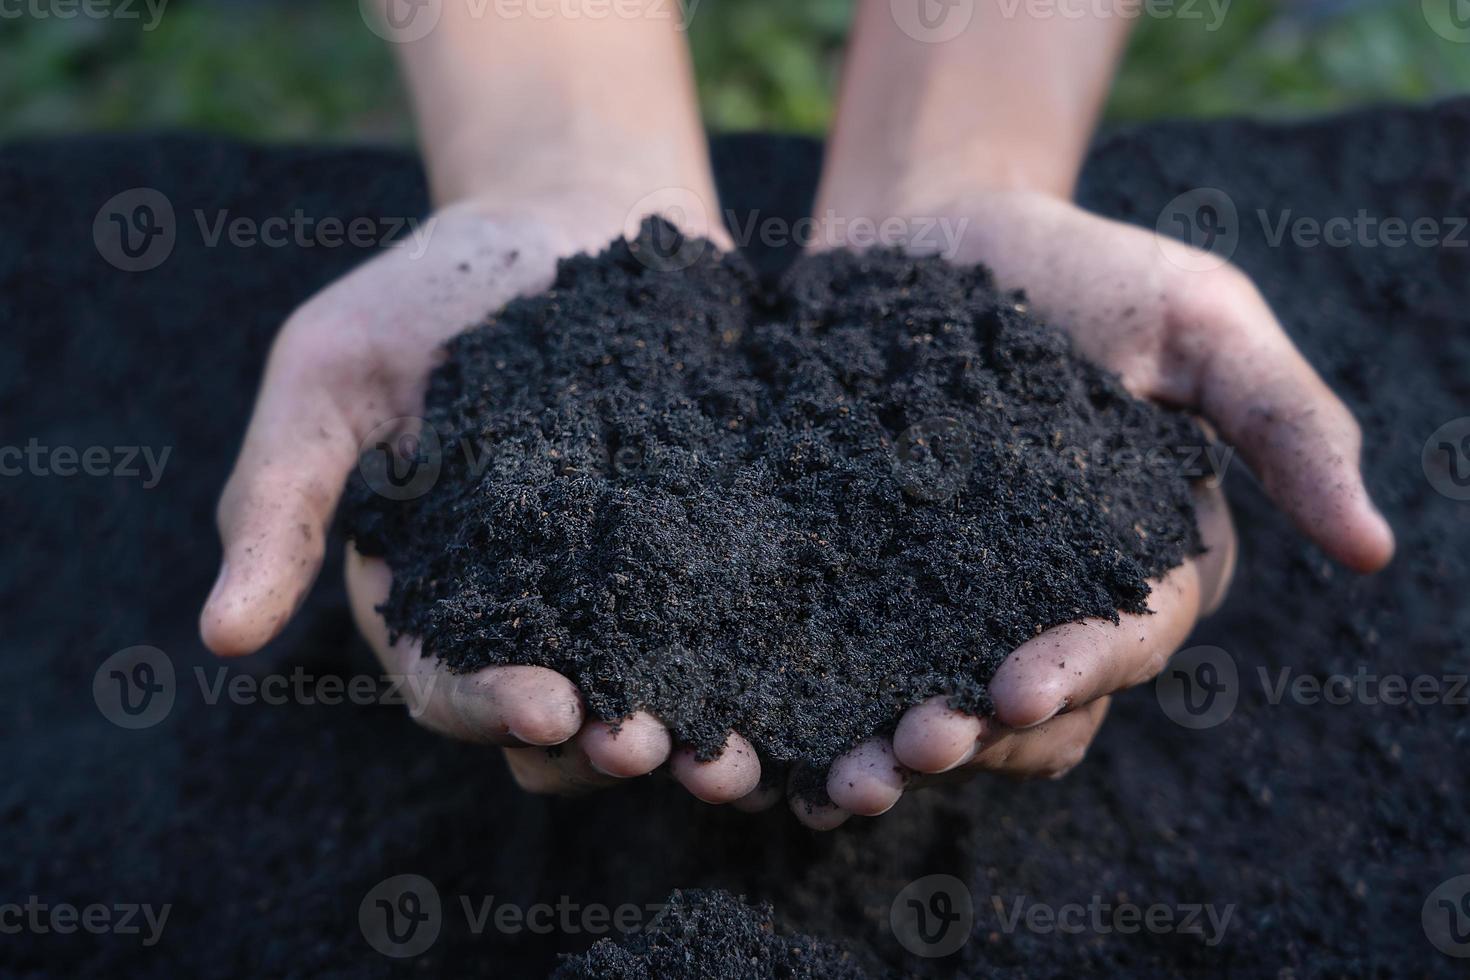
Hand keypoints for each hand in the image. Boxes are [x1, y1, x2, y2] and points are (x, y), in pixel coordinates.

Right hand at [200, 193, 763, 805]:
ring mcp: (626, 583)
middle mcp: (532, 612)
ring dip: (691, 731)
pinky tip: (802, 669)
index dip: (491, 709)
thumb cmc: (428, 289)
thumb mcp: (329, 373)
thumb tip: (219, 637)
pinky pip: (733, 619)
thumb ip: (279, 497)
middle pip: (562, 721)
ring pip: (654, 692)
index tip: (549, 707)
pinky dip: (759, 656)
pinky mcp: (706, 543)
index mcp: (432, 593)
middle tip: (657, 747)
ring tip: (736, 749)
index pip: (450, 687)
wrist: (565, 214)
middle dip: (604, 746)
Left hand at [795, 189, 1392, 828]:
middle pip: (1028, 710)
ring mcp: (951, 603)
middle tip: (910, 747)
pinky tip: (772, 754)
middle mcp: (1051, 604)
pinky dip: (820, 718)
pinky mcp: (862, 587)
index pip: (1126, 643)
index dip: (1077, 672)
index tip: (1015, 688)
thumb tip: (1376, 549)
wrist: (935, 226)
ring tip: (838, 778)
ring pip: (938, 713)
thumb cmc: (1082, 266)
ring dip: (894, 757)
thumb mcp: (1198, 318)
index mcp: (1145, 561)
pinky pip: (848, 670)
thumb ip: (1281, 420)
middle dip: (975, 738)